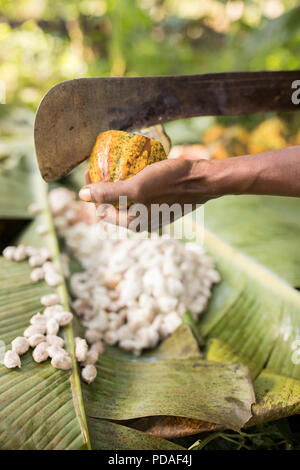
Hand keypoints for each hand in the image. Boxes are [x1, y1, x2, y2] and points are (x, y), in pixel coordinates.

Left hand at [79, 158, 213, 229]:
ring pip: (126, 199)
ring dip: (117, 183)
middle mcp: (142, 221)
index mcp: (133, 223)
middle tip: (100, 165)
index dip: (92, 191)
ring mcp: (152, 213)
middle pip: (113, 204)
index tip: (90, 170)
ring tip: (113, 165)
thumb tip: (81, 195)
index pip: (102, 210)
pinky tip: (132, 168)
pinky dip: (133, 182)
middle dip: (103, 186)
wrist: (203, 180)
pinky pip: (140, 194)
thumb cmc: (170, 183)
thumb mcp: (136, 188)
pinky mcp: (161, 202)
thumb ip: (109, 193)